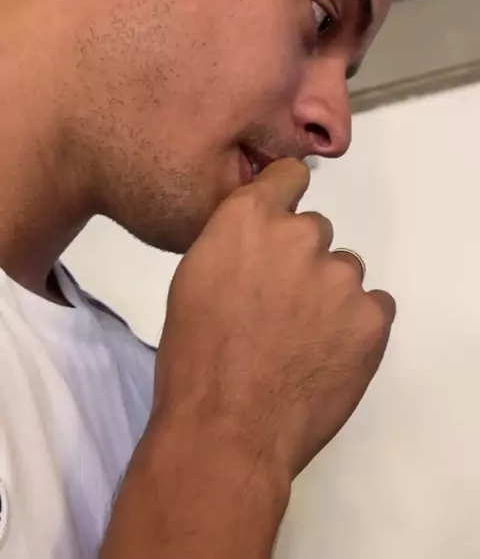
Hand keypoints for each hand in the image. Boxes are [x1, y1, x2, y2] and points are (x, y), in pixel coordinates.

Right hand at [153, 158, 394, 480]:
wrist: (226, 427)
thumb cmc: (195, 355)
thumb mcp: (195, 278)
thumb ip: (234, 243)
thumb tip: (258, 241)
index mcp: (249, 218)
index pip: (289, 175)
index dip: (284, 200)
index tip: (280, 226)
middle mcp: (301, 235)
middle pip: (315, 232)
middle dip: (300, 260)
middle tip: (280, 306)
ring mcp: (342, 276)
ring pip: (344, 272)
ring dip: (328, 295)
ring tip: (302, 339)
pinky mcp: (373, 317)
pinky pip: (373, 307)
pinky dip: (355, 326)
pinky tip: (327, 354)